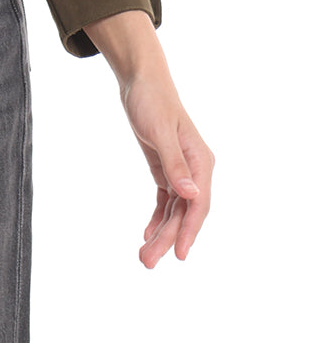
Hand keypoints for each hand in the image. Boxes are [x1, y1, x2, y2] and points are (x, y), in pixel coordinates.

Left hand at [83, 10, 213, 267]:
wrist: (141, 81)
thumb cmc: (152, 101)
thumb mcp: (160, 131)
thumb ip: (175, 164)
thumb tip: (191, 195)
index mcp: (201, 161)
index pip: (199, 204)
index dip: (189, 231)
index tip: (178, 254)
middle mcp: (195, 169)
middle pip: (185, 212)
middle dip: (168, 238)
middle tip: (148, 262)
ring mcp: (181, 169)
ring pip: (174, 210)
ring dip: (161, 232)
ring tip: (144, 256)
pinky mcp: (165, 167)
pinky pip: (165, 199)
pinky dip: (157, 217)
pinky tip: (147, 232)